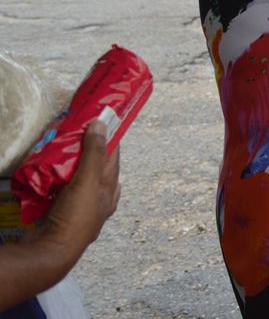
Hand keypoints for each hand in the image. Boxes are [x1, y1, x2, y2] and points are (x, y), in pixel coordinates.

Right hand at [42, 120, 120, 251]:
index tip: (100, 123)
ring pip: (79, 182)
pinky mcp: (62, 216)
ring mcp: (80, 209)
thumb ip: (94, 154)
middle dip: (88, 153)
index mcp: (109, 190)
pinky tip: (49, 177)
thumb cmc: (75, 217)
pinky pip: (61, 193)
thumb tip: (101, 125)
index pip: (112, 158)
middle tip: (76, 137)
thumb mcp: (88, 181)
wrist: (51, 251)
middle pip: (96, 170)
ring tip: (61, 154)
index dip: (108, 140)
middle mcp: (99, 201)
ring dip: (72, 168)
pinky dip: (57, 183)